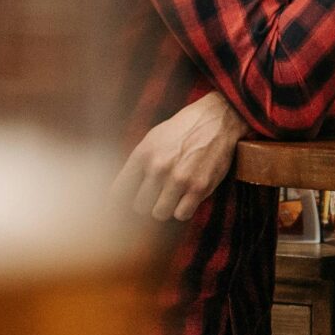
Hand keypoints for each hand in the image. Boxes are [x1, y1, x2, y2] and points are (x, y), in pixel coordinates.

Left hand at [115, 90, 247, 221]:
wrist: (216, 120)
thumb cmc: (183, 130)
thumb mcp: (153, 139)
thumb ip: (138, 163)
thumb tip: (123, 190)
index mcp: (143, 154)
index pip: (119, 191)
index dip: (119, 203)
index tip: (123, 208)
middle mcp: (158, 167)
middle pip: (140, 207)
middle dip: (147, 204)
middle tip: (155, 198)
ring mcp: (179, 179)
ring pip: (160, 214)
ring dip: (165, 208)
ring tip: (172, 198)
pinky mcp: (199, 187)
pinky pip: (182, 214)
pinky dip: (183, 210)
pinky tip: (186, 199)